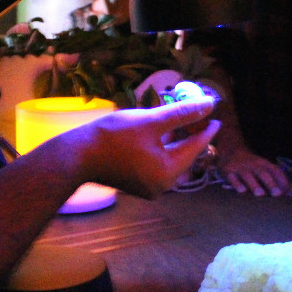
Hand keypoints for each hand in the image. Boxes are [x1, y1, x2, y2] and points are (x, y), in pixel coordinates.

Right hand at [61, 96, 219, 198]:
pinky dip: (163, 149)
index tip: (216, 117)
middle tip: (199, 115)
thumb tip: (209, 104)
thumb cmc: (112, 137)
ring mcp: (148, 187)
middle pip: (184, 156)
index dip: (206, 129)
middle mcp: (161, 185)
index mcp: (168, 173)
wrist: (75, 156)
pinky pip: (158, 165)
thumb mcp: (150, 121)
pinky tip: (162, 134)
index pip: (195, 148)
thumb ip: (182, 114)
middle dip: (192, 134)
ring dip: (177, 141)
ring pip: (171, 160)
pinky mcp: (136, 183)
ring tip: (183, 121)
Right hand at [220, 148, 290, 197]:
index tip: (290, 195)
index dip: (284, 182)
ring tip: (260, 194)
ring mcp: (241, 168)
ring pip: (248, 176)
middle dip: (271, 183)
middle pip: (263, 173)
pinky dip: (237, 184)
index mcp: (264, 164)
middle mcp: (253, 165)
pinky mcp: (228, 171)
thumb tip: (290, 196)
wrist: (230, 150)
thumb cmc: (251, 165)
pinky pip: (232, 178)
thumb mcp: (262, 168)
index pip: (276, 171)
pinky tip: (241, 191)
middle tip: (278, 194)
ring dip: (254, 185)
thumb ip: (273, 180)